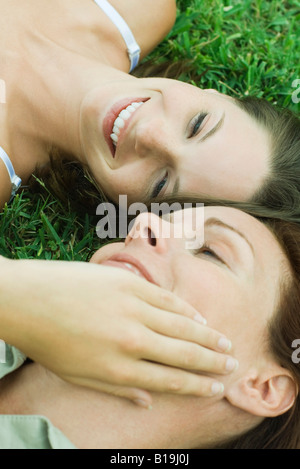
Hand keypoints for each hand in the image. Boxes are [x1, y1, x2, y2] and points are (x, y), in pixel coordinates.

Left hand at [1, 258, 234, 407]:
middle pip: (184, 354)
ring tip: (225, 343)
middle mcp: (132, 340)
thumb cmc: (49, 341)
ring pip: (181, 325)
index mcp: (120, 368)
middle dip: (212, 362)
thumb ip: (118, 389)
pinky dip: (186, 310)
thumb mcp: (80, 376)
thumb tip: (148, 401)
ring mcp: (132, 309)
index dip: (197, 385)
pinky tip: (199, 317)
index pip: (171, 380)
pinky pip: (166, 299)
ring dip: (207, 336)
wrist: (28, 300)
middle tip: (232, 364)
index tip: (216, 387)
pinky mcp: (128, 284)